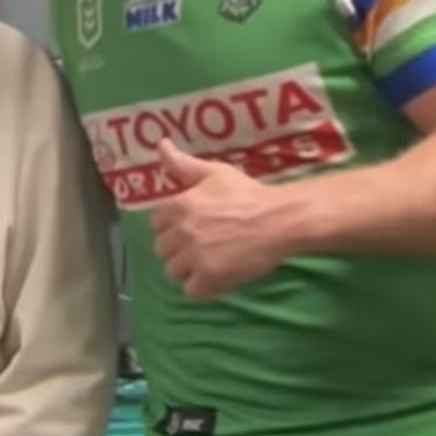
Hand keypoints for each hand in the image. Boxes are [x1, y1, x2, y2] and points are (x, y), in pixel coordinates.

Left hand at [149, 141, 292, 296]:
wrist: (279, 219)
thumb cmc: (249, 193)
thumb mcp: (216, 172)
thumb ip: (183, 164)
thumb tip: (160, 144)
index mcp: (179, 206)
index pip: (156, 223)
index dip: (171, 225)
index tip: (188, 226)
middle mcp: (182, 232)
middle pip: (162, 249)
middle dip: (177, 249)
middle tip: (199, 246)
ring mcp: (194, 257)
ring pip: (173, 272)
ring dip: (186, 270)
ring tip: (206, 263)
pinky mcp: (210, 279)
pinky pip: (191, 291)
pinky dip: (201, 287)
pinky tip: (214, 277)